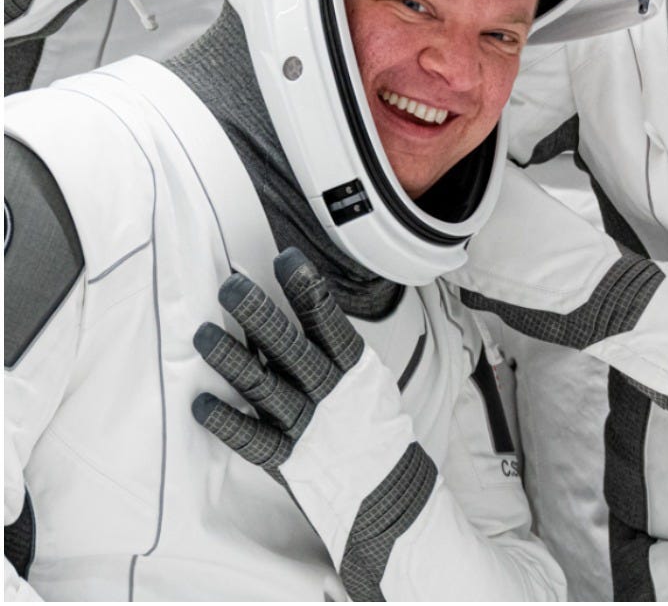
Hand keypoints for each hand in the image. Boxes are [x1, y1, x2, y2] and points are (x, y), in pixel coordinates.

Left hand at [192, 250, 438, 598]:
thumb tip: (293, 307)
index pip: (328, 319)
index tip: (282, 258)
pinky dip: (225, 421)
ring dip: (231, 357)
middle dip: (258, 313)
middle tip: (229, 287)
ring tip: (203, 334)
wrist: (386, 488)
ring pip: (264, 385)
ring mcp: (308, 426)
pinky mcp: (287, 458)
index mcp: (353, 367)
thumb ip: (331, 349)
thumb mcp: (365, 378)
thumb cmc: (369, 423)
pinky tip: (201, 402)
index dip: (305, 288)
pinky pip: (252, 438)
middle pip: (289, 346)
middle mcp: (330, 392)